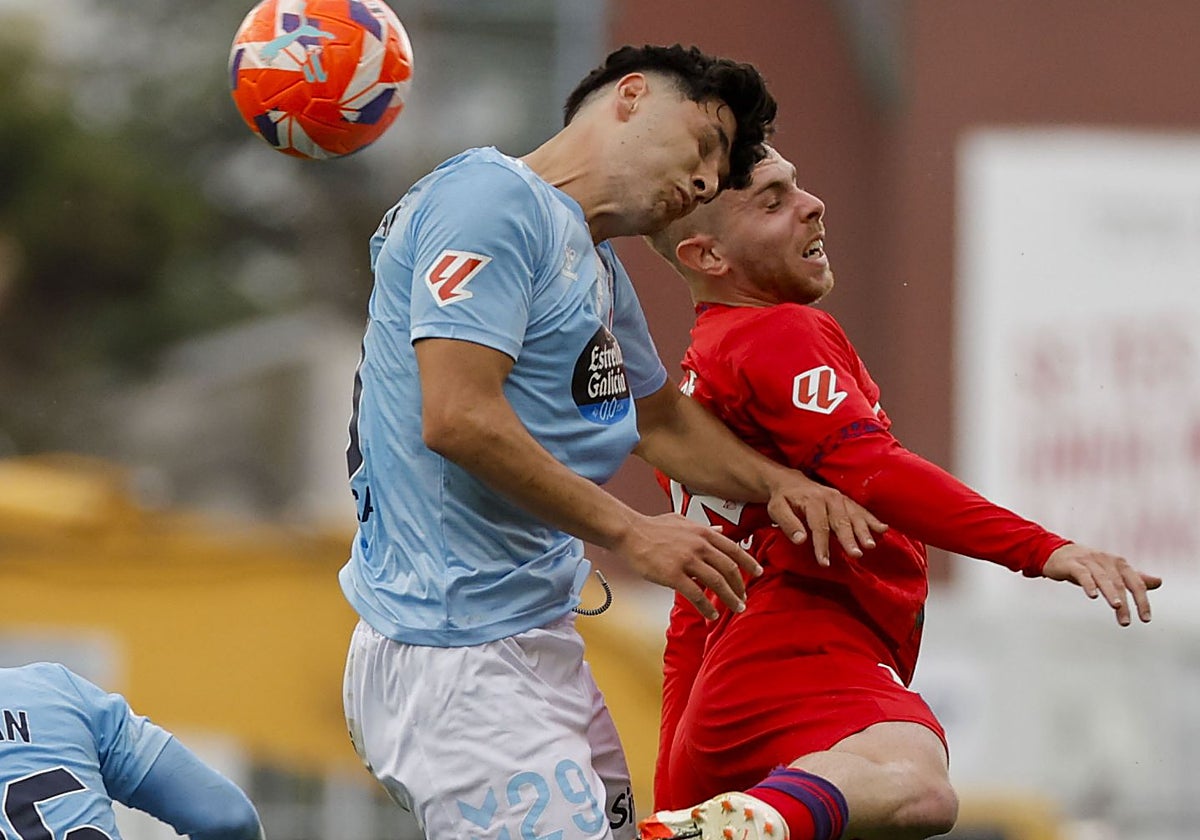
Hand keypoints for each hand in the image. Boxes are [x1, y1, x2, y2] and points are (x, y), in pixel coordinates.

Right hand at [616, 512, 762, 618]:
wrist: (630, 533)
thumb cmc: (653, 527)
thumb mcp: (682, 521)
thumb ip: (704, 527)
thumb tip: (720, 531)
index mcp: (703, 533)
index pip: (734, 549)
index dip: (749, 563)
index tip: (759, 573)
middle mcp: (699, 546)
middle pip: (729, 569)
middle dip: (740, 586)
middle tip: (744, 598)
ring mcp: (687, 560)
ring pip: (716, 583)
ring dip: (729, 598)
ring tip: (735, 608)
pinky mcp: (673, 575)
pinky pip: (695, 594)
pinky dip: (706, 607)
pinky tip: (711, 615)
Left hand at [764, 474, 887, 565]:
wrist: (791, 482)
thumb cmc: (783, 499)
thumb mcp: (776, 509)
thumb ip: (788, 523)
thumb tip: (801, 540)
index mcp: (812, 500)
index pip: (818, 525)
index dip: (822, 545)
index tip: (824, 562)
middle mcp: (830, 498)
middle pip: (841, 521)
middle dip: (849, 538)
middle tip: (856, 554)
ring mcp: (841, 499)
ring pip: (854, 516)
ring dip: (864, 531)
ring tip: (871, 545)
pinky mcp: (847, 501)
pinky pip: (861, 511)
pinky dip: (872, 520)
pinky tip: (883, 529)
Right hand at [1042, 543, 1161, 625]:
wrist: (1056, 552)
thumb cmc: (1087, 564)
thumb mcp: (1112, 570)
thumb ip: (1134, 577)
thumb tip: (1158, 582)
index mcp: (1118, 563)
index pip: (1136, 582)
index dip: (1142, 600)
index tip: (1145, 618)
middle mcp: (1106, 560)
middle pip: (1120, 583)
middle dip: (1125, 603)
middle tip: (1125, 621)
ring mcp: (1089, 561)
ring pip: (1103, 578)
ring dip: (1110, 593)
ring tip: (1117, 607)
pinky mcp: (1072, 564)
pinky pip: (1083, 574)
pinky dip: (1089, 584)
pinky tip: (1093, 595)